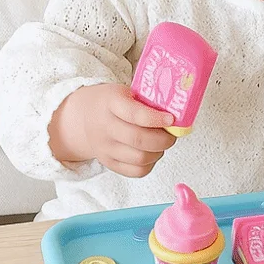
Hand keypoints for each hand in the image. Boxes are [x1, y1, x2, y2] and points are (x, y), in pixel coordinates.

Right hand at [47, 83, 176, 177]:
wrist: (85, 117)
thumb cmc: (112, 102)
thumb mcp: (125, 91)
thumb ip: (146, 100)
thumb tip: (178, 112)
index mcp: (110, 103)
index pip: (134, 114)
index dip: (156, 118)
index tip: (171, 119)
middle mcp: (105, 127)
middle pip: (139, 140)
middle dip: (163, 139)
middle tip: (172, 134)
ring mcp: (105, 148)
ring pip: (140, 158)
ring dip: (159, 152)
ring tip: (161, 143)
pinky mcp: (109, 163)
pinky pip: (136, 171)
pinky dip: (150, 164)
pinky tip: (151, 153)